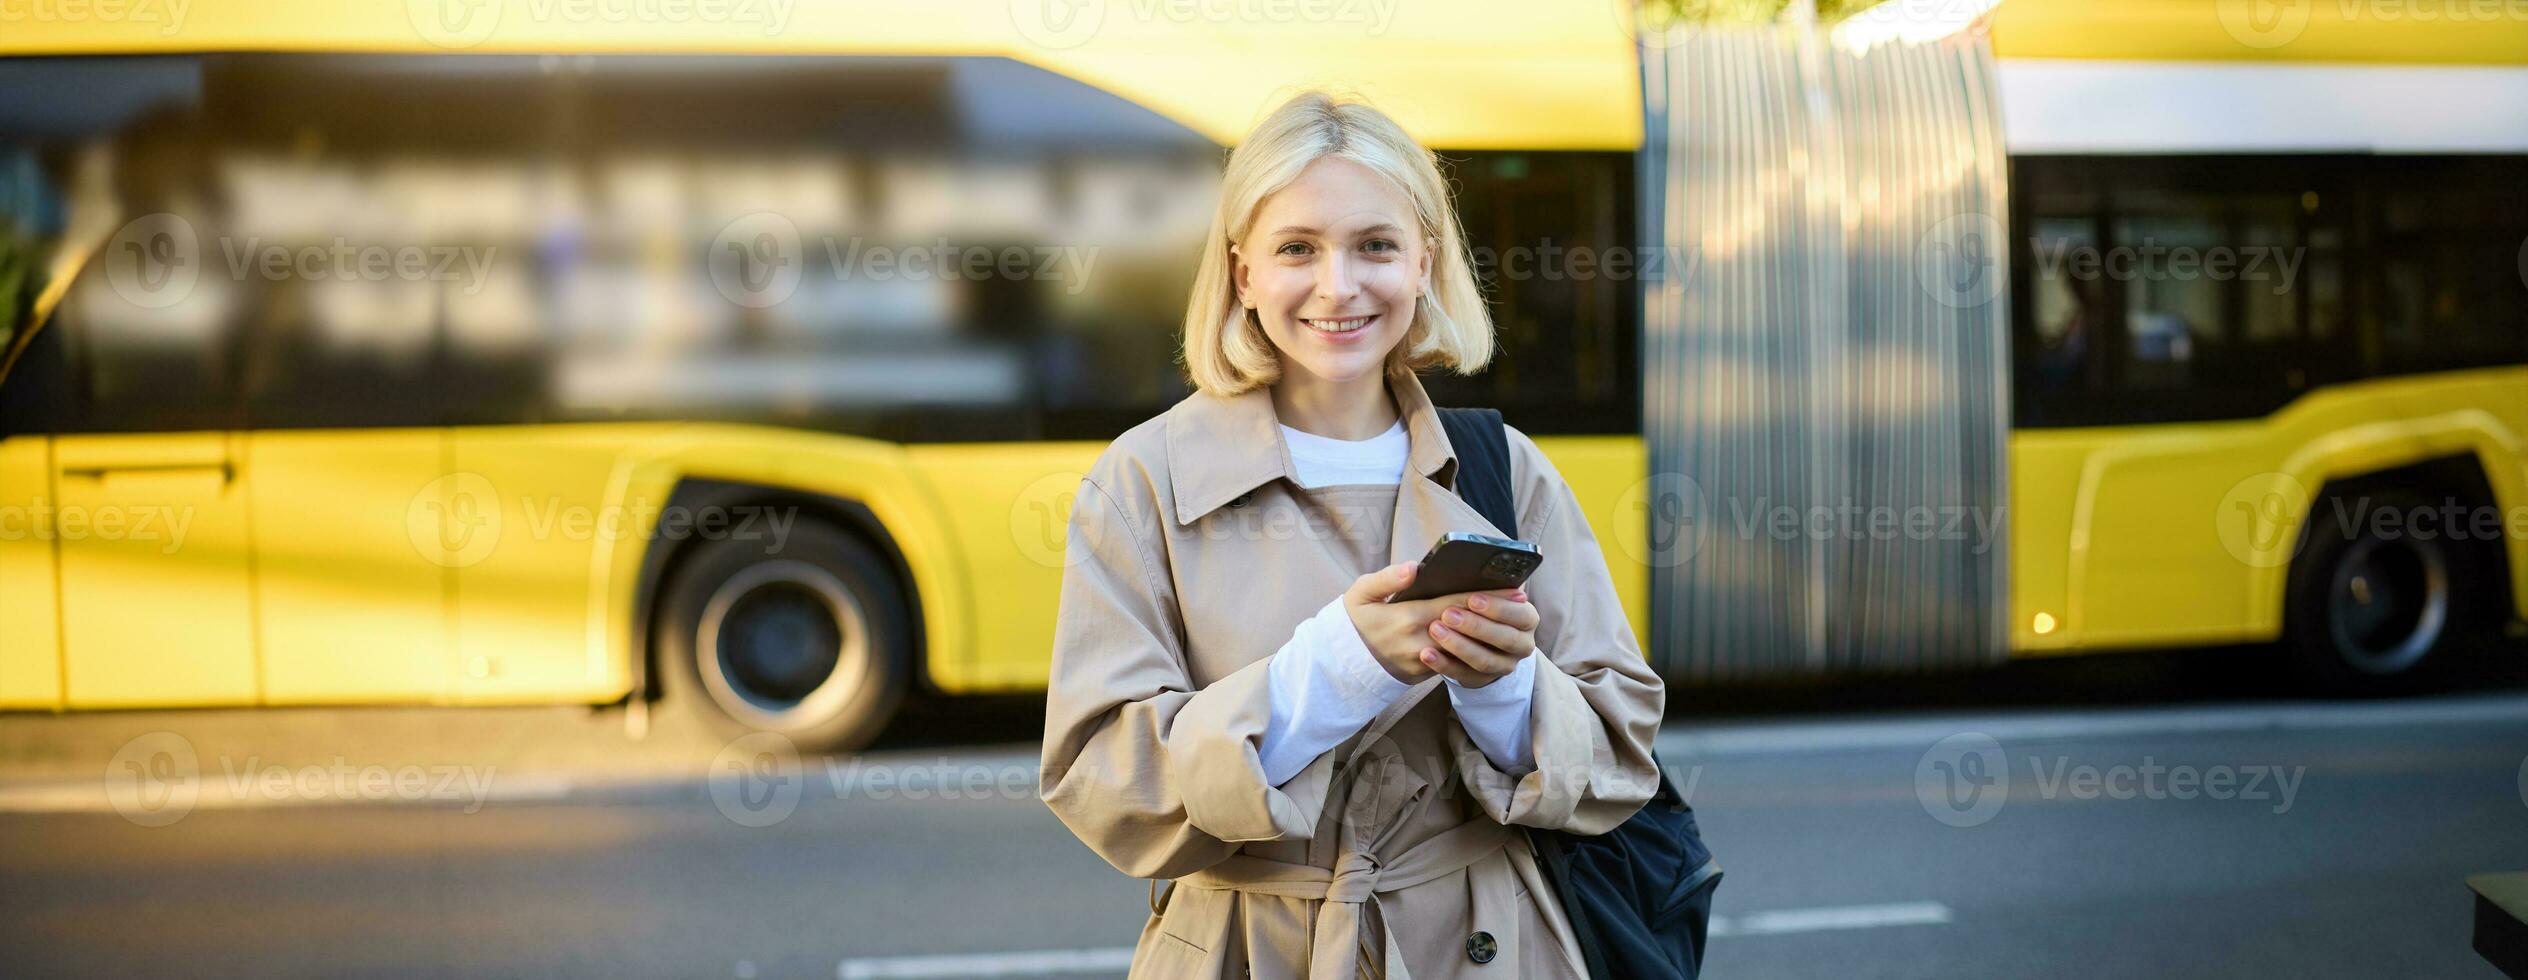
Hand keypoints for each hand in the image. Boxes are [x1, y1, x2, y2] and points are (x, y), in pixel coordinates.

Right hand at [1342, 563, 1532, 685]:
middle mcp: (1419, 642)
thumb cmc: (1355, 620)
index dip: (1483, 597)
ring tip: (1511, 618)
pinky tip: (1488, 636)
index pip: (1454, 604)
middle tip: (1521, 600)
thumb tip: (1415, 567)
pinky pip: (1452, 661)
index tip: (1510, 588)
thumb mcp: (1361, 593)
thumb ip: (1387, 578)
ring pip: (1464, 646)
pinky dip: (1472, 648)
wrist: (1341, 662)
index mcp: (1406, 617)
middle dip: (1493, 613)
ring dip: (1488, 633)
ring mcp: (1422, 662)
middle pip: (1465, 626)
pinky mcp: (1422, 674)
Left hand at [1422, 587, 1536, 688]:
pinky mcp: (1483, 679)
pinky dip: (1445, 665)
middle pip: (1505, 638)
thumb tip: (1417, 568)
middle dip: (1477, 627)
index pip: (1521, 614)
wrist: (1473, 634)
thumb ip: (1462, 577)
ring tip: (1435, 630)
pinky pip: (1465, 675)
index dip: (1499, 607)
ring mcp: (1504, 664)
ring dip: (1460, 646)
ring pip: (1485, 660)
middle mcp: (1521, 643)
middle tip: (1449, 615)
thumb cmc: (1475, 604)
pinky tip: (1427, 654)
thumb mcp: (1477, 588)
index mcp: (1526, 617)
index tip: (1473, 599)